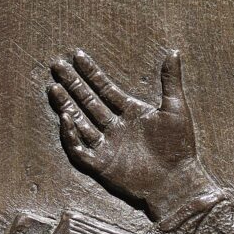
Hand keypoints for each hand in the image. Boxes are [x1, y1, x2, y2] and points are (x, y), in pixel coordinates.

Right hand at [47, 49, 207, 220]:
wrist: (176, 182)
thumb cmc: (179, 147)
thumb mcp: (176, 109)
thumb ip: (171, 81)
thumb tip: (174, 51)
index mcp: (131, 113)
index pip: (105, 88)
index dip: (91, 73)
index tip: (77, 56)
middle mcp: (115, 128)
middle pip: (88, 102)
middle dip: (72, 85)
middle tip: (57, 66)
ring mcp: (107, 146)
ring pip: (80, 122)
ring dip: (66, 106)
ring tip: (54, 89)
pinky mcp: (101, 165)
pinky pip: (79, 149)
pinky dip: (71, 135)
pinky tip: (66, 119)